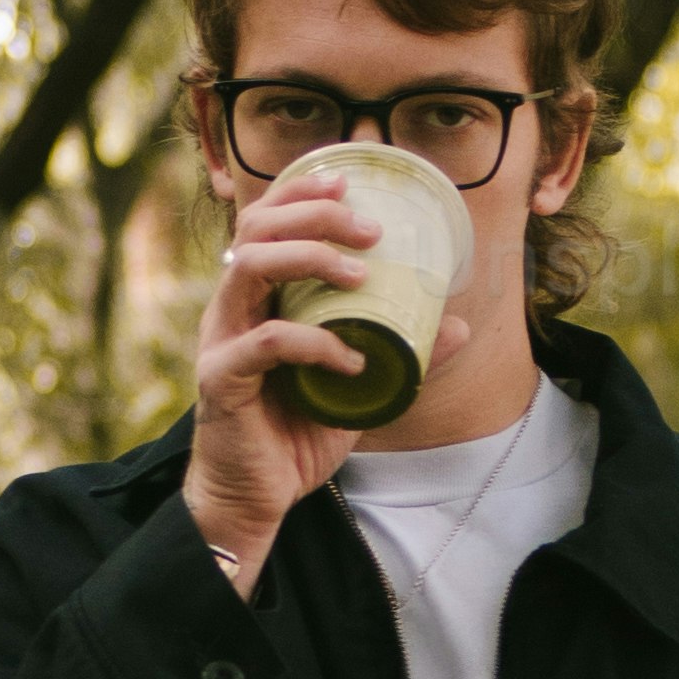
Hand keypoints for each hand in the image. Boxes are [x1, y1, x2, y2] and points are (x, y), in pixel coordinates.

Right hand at [182, 156, 374, 585]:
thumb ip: (398, 350)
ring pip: (251, 268)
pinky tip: (351, 359)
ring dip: (311, 259)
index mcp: (255, 298)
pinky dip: (315, 341)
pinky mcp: (221, 377)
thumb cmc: (296, 434)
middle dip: (315, 215)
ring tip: (361, 275)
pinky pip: (266, 342)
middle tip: (371, 230)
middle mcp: (231, 308)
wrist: (256, 498)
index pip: (265, 222)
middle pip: (257, 230)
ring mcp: (221, 340)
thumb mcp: (358, 386)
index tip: (348, 180)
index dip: (300, 191)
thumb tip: (457, 325)